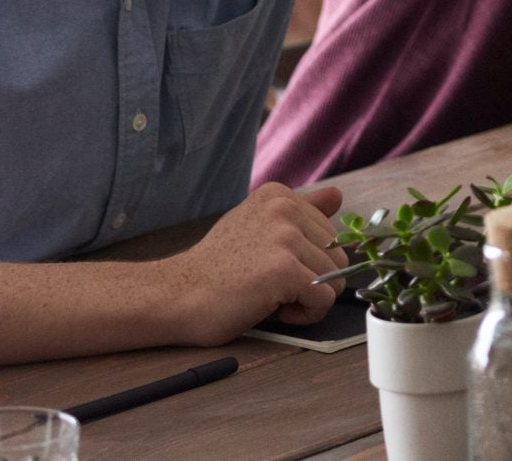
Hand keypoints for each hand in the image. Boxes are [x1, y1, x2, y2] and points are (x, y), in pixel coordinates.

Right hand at [158, 182, 346, 343]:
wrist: (172, 297)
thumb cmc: (215, 271)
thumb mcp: (256, 229)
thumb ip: (300, 214)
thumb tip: (338, 196)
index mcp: (279, 195)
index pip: (329, 234)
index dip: (305, 262)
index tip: (268, 268)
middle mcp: (284, 208)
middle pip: (337, 256)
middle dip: (310, 281)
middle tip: (267, 287)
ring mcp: (285, 237)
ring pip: (335, 279)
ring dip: (306, 299)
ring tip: (267, 297)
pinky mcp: (284, 269)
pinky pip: (324, 299)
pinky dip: (305, 315)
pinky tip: (271, 310)